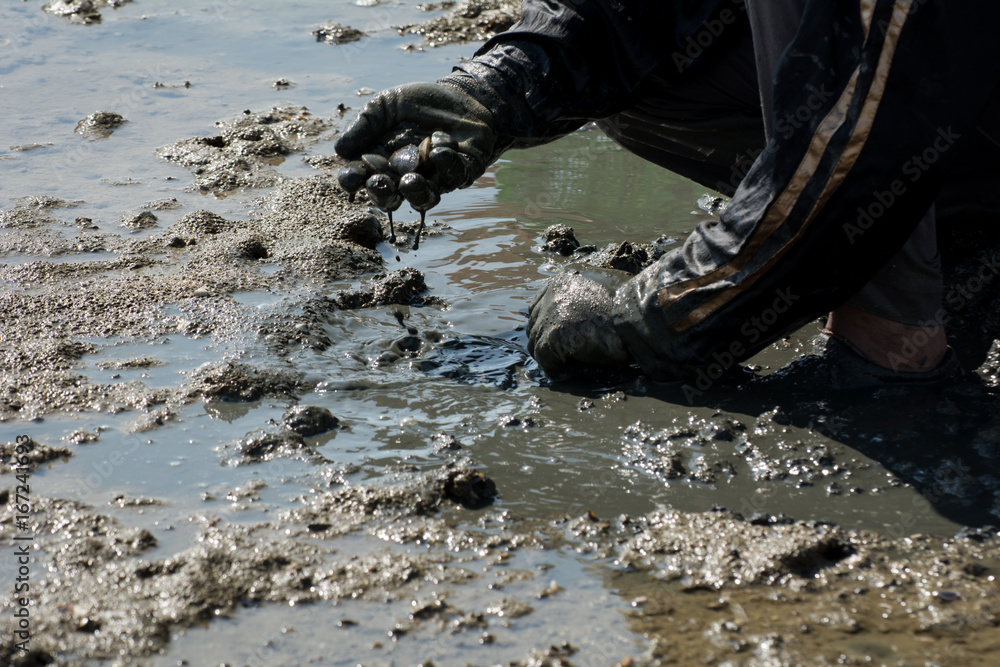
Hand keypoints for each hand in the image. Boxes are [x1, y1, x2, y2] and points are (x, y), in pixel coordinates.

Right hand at [334, 79, 497, 207]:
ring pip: (424, 198)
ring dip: (416, 192)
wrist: (458, 94)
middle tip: (380, 183)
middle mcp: (405, 177)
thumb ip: (365, 124)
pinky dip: (446, 163)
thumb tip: (340, 150)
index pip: (362, 177)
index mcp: (382, 162)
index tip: (350, 178)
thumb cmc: (417, 103)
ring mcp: (434, 179)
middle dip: (383, 194)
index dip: (353, 180)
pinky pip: (454, 176)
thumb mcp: (386, 104)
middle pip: (391, 197)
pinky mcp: (461, 172)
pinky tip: (439, 145)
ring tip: (410, 181)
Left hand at [527, 268, 633, 374]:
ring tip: (562, 364)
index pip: (540, 303)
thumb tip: (583, 314)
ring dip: (548, 353)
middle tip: (556, 353)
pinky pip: (544, 357)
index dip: (546, 321)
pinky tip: (566, 371)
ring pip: (536, 340)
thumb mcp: (607, 289)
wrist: (638, 318)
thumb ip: (588, 296)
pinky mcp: (553, 335)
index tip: (554, 335)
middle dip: (544, 338)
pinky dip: (553, 367)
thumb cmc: (633, 305)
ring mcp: (550, 313)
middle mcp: (552, 293)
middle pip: (535, 322)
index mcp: (564, 281)